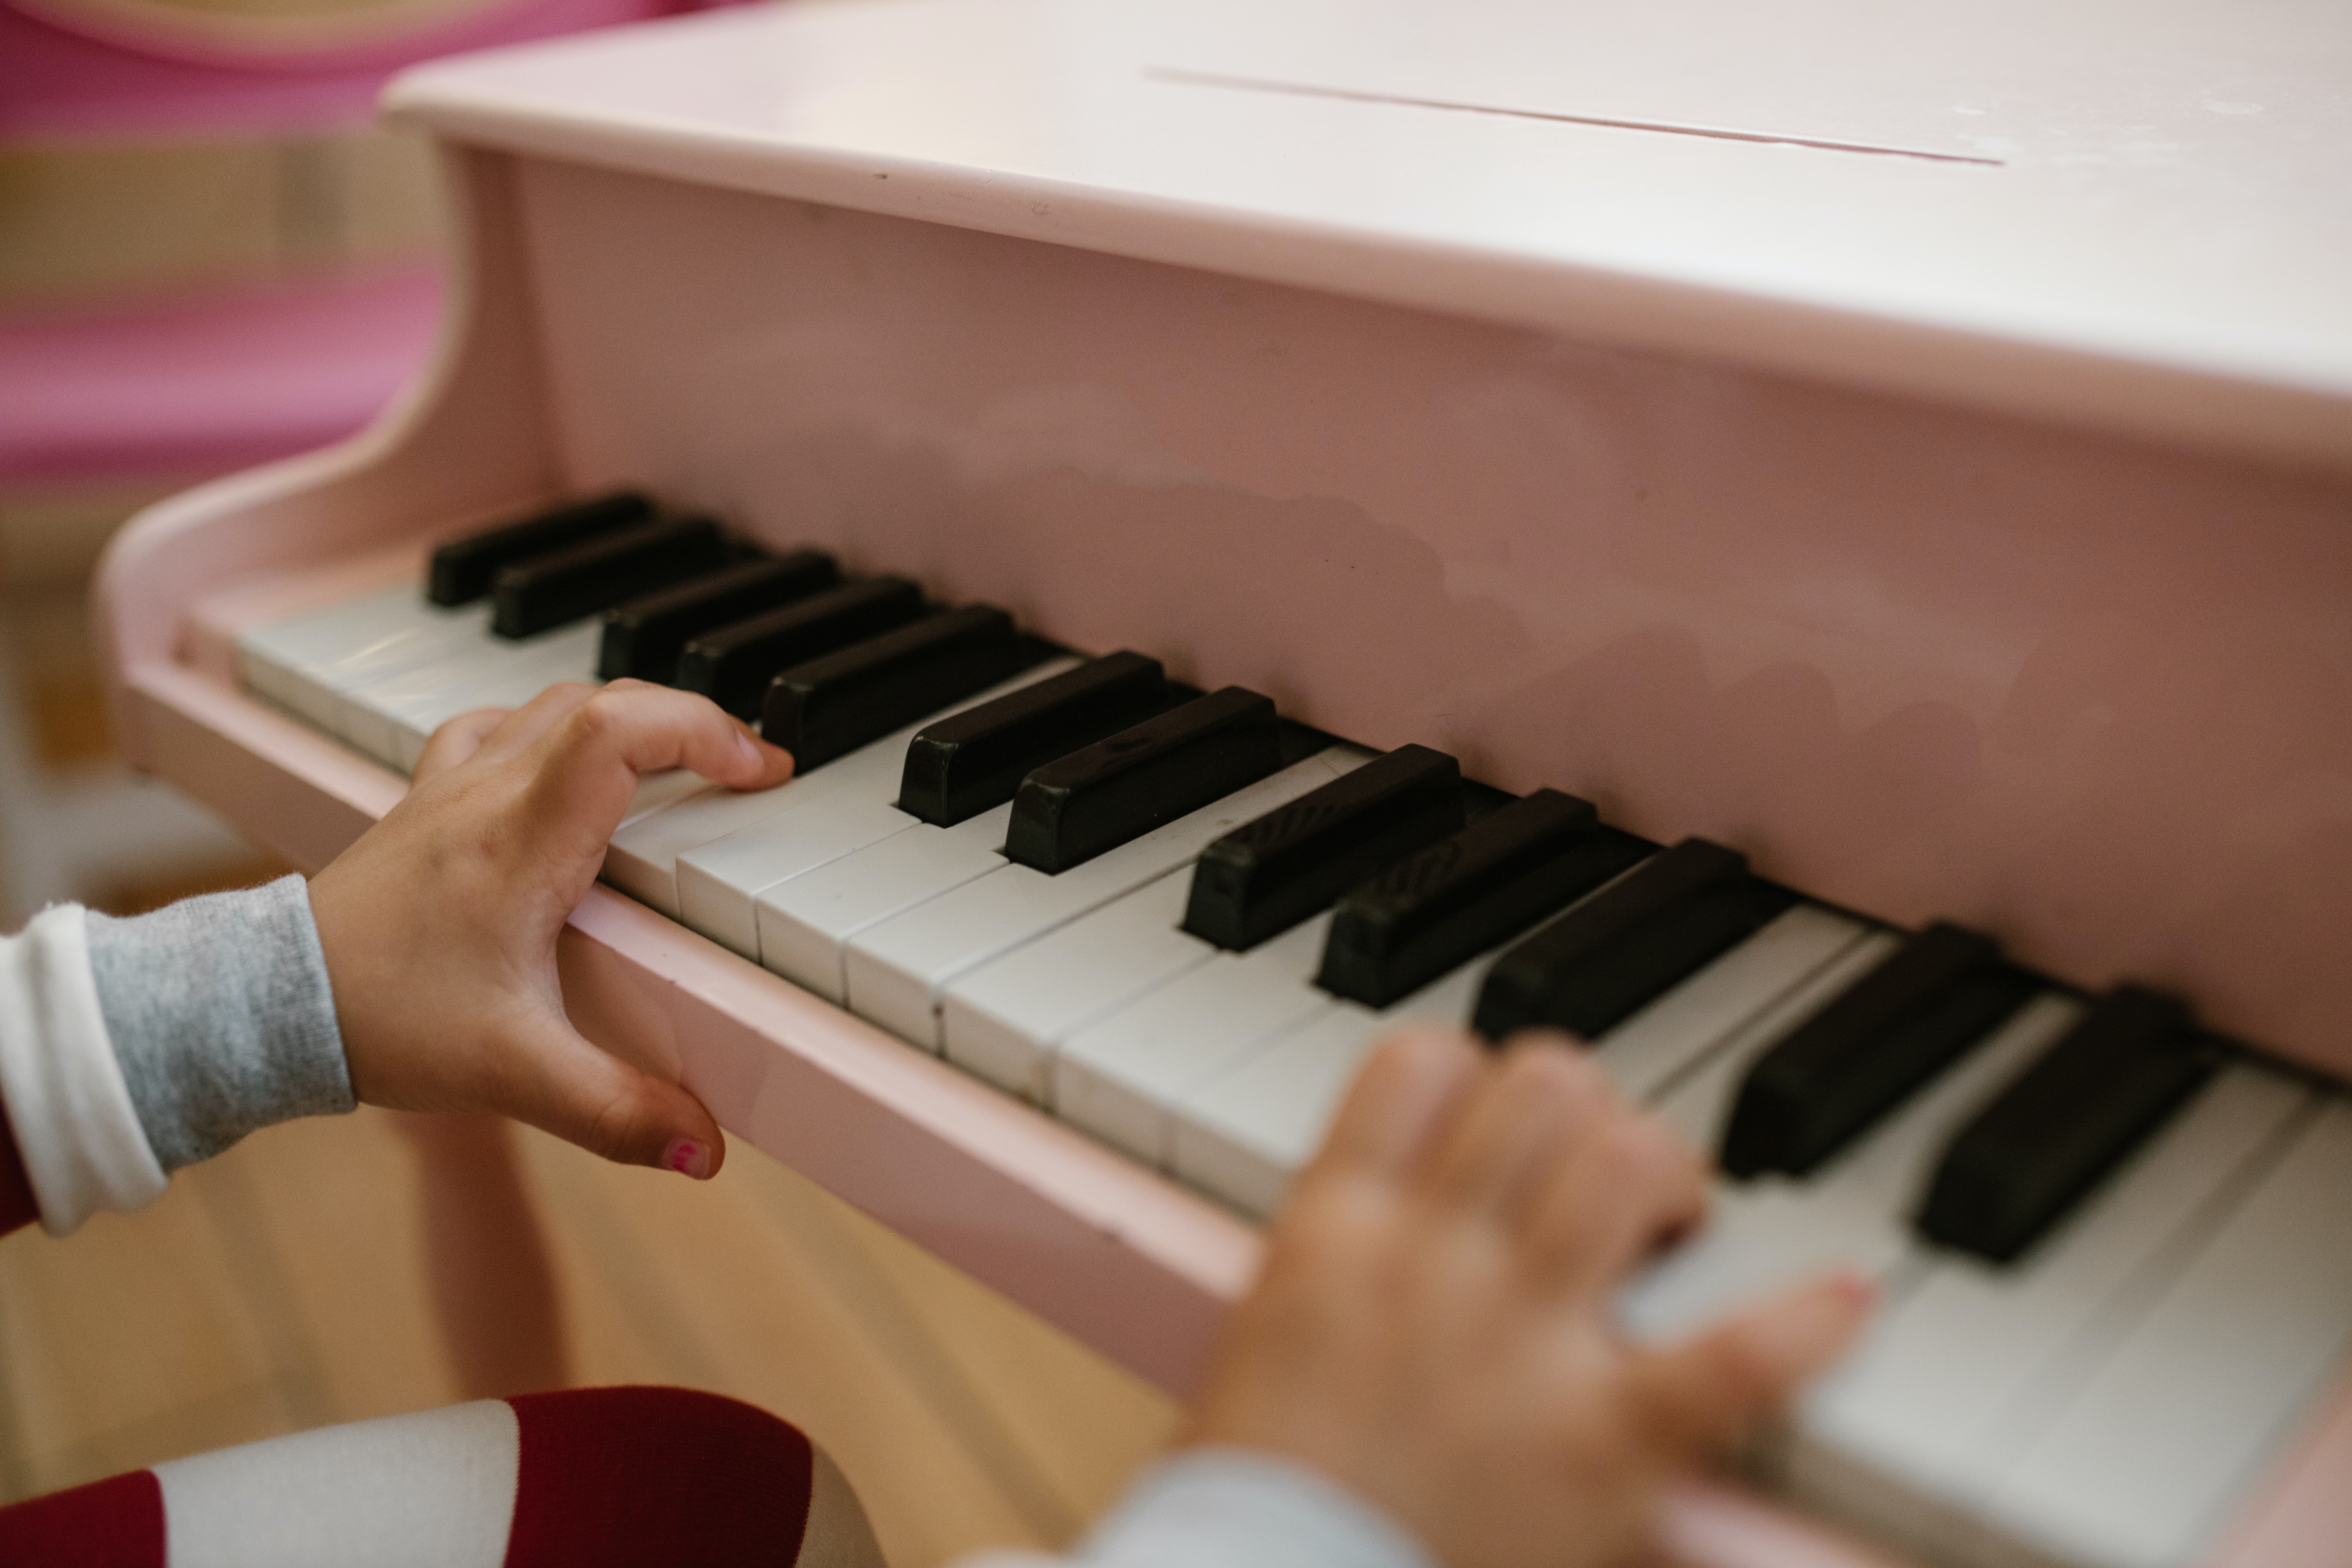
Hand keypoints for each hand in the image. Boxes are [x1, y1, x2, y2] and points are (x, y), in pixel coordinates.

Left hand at [308, 681, 793, 1177]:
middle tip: (740, 771)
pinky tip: (563, 762)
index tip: (755, 769)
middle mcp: (484, 795)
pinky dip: (547, 729)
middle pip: (600, 702)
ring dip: (622, 718)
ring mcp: (447, 791)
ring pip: (548, 705)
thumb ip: (617, 1113)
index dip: (702, 729)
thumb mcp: (512, 1077)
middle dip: (688, 725)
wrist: (268, 1007)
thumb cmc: (378, 1020)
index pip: (619, 729)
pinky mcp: (423, 805)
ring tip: (672, 761)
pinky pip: (492, 729)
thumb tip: (704, 1151)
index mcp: (520, 841)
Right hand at [1184, 1029, 1869, 1567]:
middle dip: (1586, 1110)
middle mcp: (1432, 1260)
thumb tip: (1411, 1209)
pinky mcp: (1605, 1443)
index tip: (1498, 1116)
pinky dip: (1805, 1325)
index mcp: (1336, 1229)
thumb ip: (1348, 1257)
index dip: (1477, 1069)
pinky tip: (1846, 1297)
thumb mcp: (1271, 1331)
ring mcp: (1522, 1344)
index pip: (1422, 1060)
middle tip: (1595, 1172)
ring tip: (1674, 1225)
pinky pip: (1734, 1357)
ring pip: (1629, 1162)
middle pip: (1544, 1084)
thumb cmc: (1258, 1494)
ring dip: (1667, 1175)